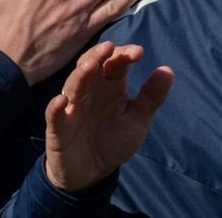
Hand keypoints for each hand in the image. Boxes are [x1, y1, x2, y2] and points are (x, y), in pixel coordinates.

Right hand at [44, 42, 173, 191]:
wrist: (92, 173)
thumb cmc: (114, 140)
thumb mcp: (137, 120)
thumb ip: (151, 97)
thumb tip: (168, 69)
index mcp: (111, 86)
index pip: (115, 62)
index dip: (124, 54)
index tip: (139, 52)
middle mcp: (90, 91)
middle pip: (90, 65)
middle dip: (99, 55)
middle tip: (109, 48)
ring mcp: (73, 108)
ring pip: (73, 85)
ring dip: (81, 75)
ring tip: (91, 65)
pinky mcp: (58, 128)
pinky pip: (54, 115)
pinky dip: (56, 107)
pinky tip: (62, 101)